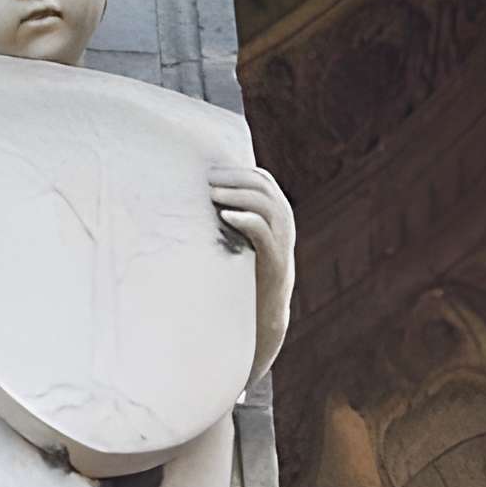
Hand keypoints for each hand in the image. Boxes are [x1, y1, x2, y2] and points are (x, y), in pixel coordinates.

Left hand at [210, 164, 296, 378]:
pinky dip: (245, 219)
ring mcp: (282, 241)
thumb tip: (201, 199)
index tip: (211, 170)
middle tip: (207, 179)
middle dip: (234, 178)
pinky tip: (225, 216)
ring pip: (264, 204)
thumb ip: (232, 220)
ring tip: (212, 194)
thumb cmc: (244, 275)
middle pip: (262, 186)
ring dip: (236, 194)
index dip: (237, 171)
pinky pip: (263, 231)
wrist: (263, 316)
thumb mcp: (241, 241)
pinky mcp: (274, 260)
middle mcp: (284, 223)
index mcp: (277, 214)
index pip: (261, 179)